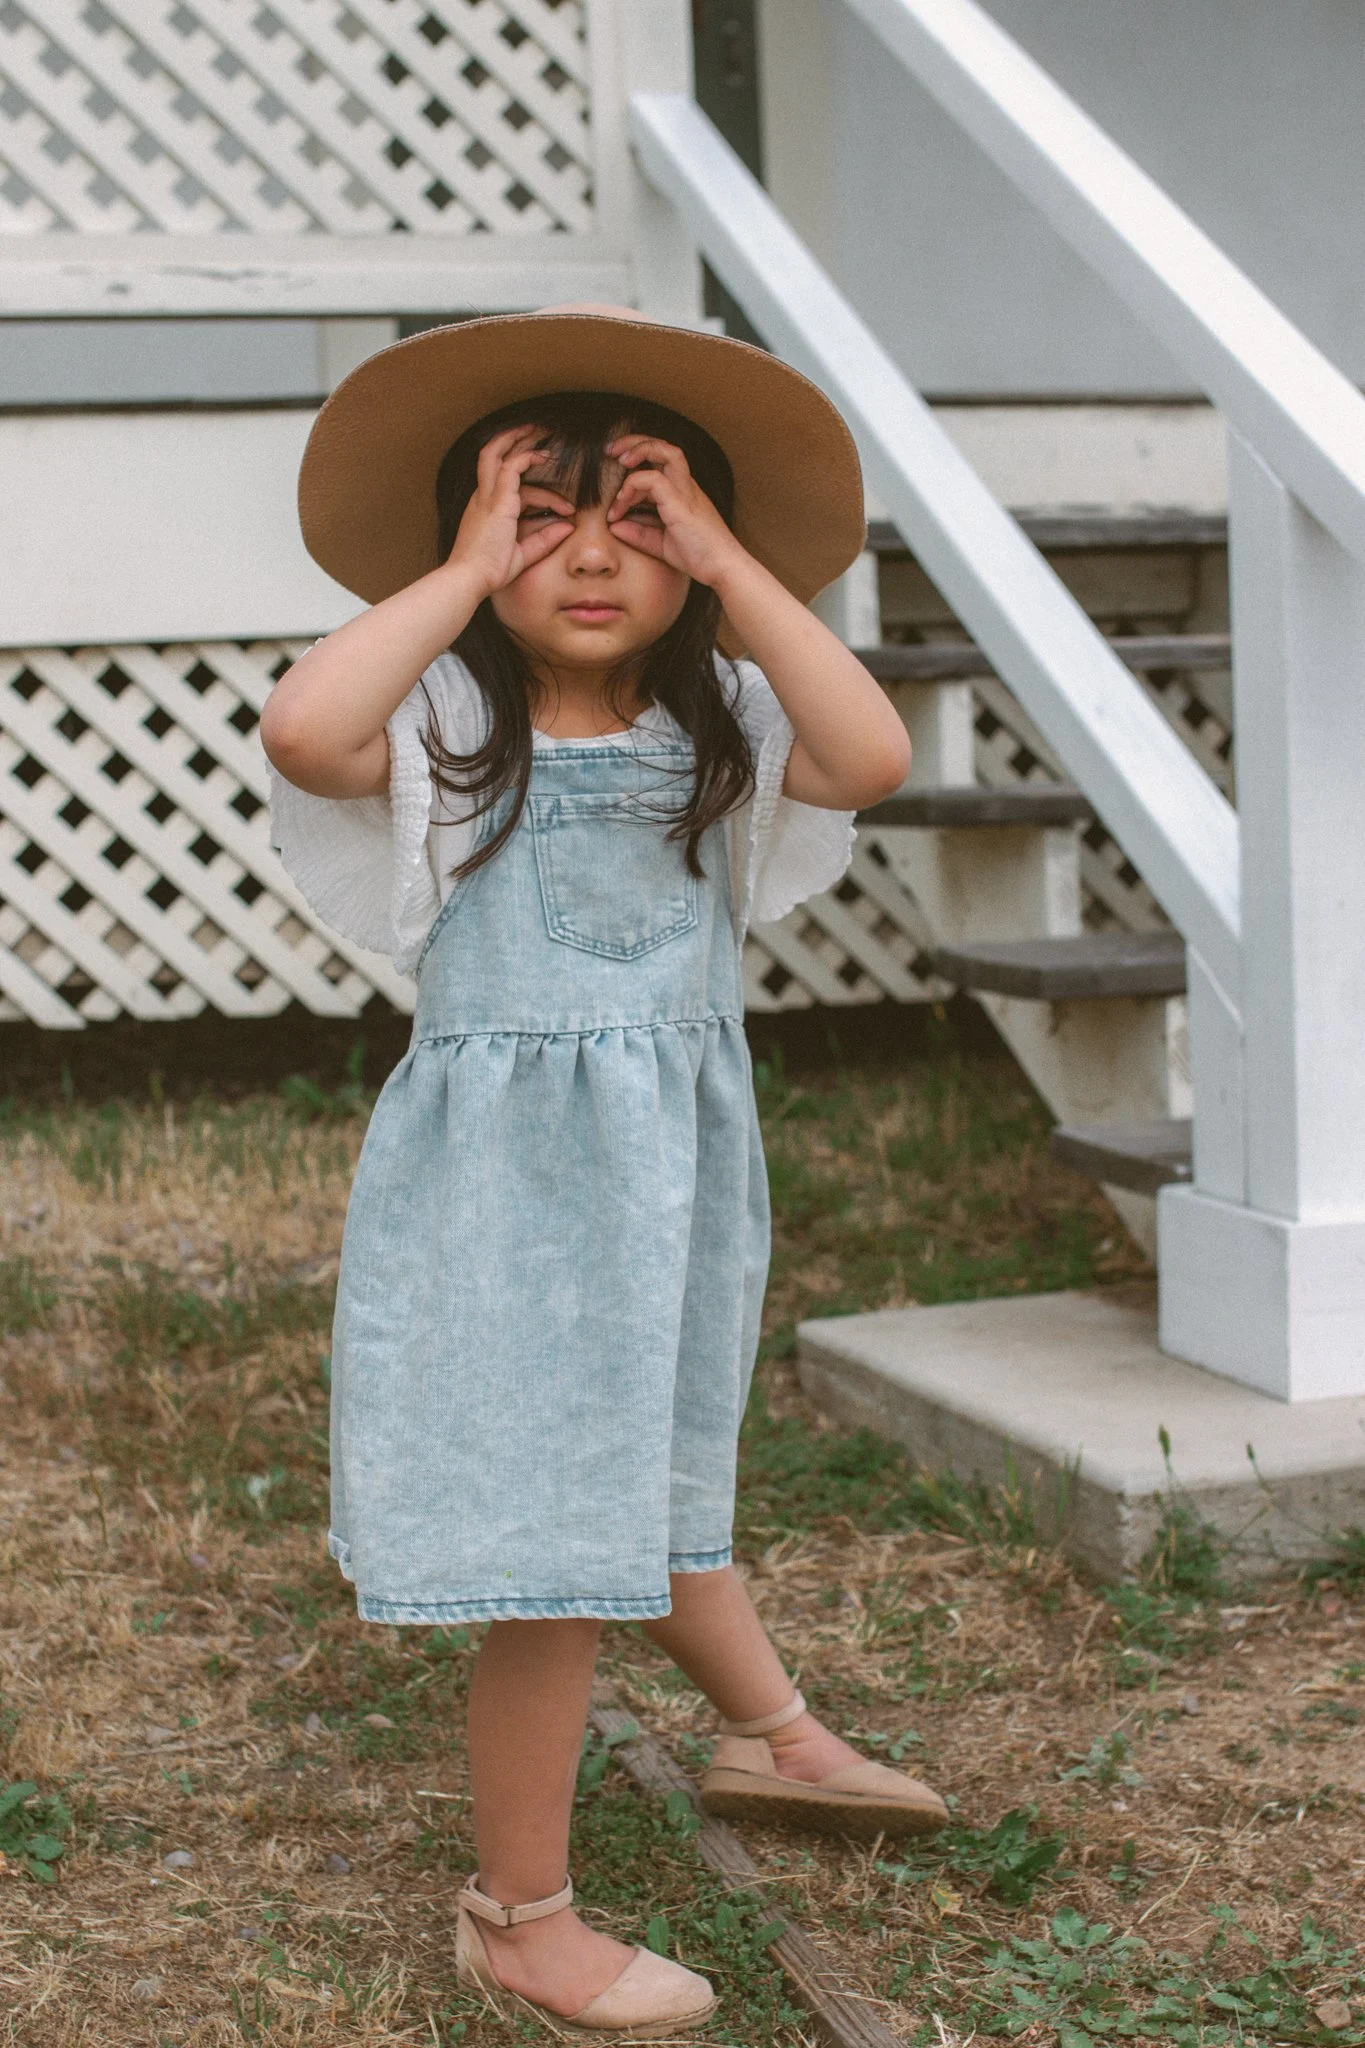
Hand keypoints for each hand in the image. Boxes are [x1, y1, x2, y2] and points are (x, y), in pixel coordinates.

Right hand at [446, 425, 574, 597]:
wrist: (470, 578)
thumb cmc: (490, 571)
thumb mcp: (523, 554)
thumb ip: (544, 541)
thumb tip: (566, 528)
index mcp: (485, 509)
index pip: (511, 487)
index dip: (542, 493)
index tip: (567, 509)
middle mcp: (482, 497)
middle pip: (491, 456)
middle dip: (512, 440)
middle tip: (535, 430)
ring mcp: (487, 496)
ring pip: (496, 453)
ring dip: (516, 438)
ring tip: (538, 429)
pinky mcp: (496, 500)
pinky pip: (512, 467)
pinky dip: (528, 458)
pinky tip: (544, 457)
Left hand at [605, 436, 747, 589]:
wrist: (722, 568)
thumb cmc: (698, 556)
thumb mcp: (661, 544)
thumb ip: (638, 534)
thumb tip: (614, 526)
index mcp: (682, 491)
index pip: (659, 460)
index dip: (635, 461)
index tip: (614, 475)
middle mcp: (685, 485)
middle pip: (663, 445)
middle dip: (635, 441)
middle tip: (610, 451)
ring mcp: (685, 491)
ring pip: (664, 451)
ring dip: (637, 450)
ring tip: (618, 461)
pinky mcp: (681, 502)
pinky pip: (653, 479)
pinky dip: (633, 485)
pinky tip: (622, 502)